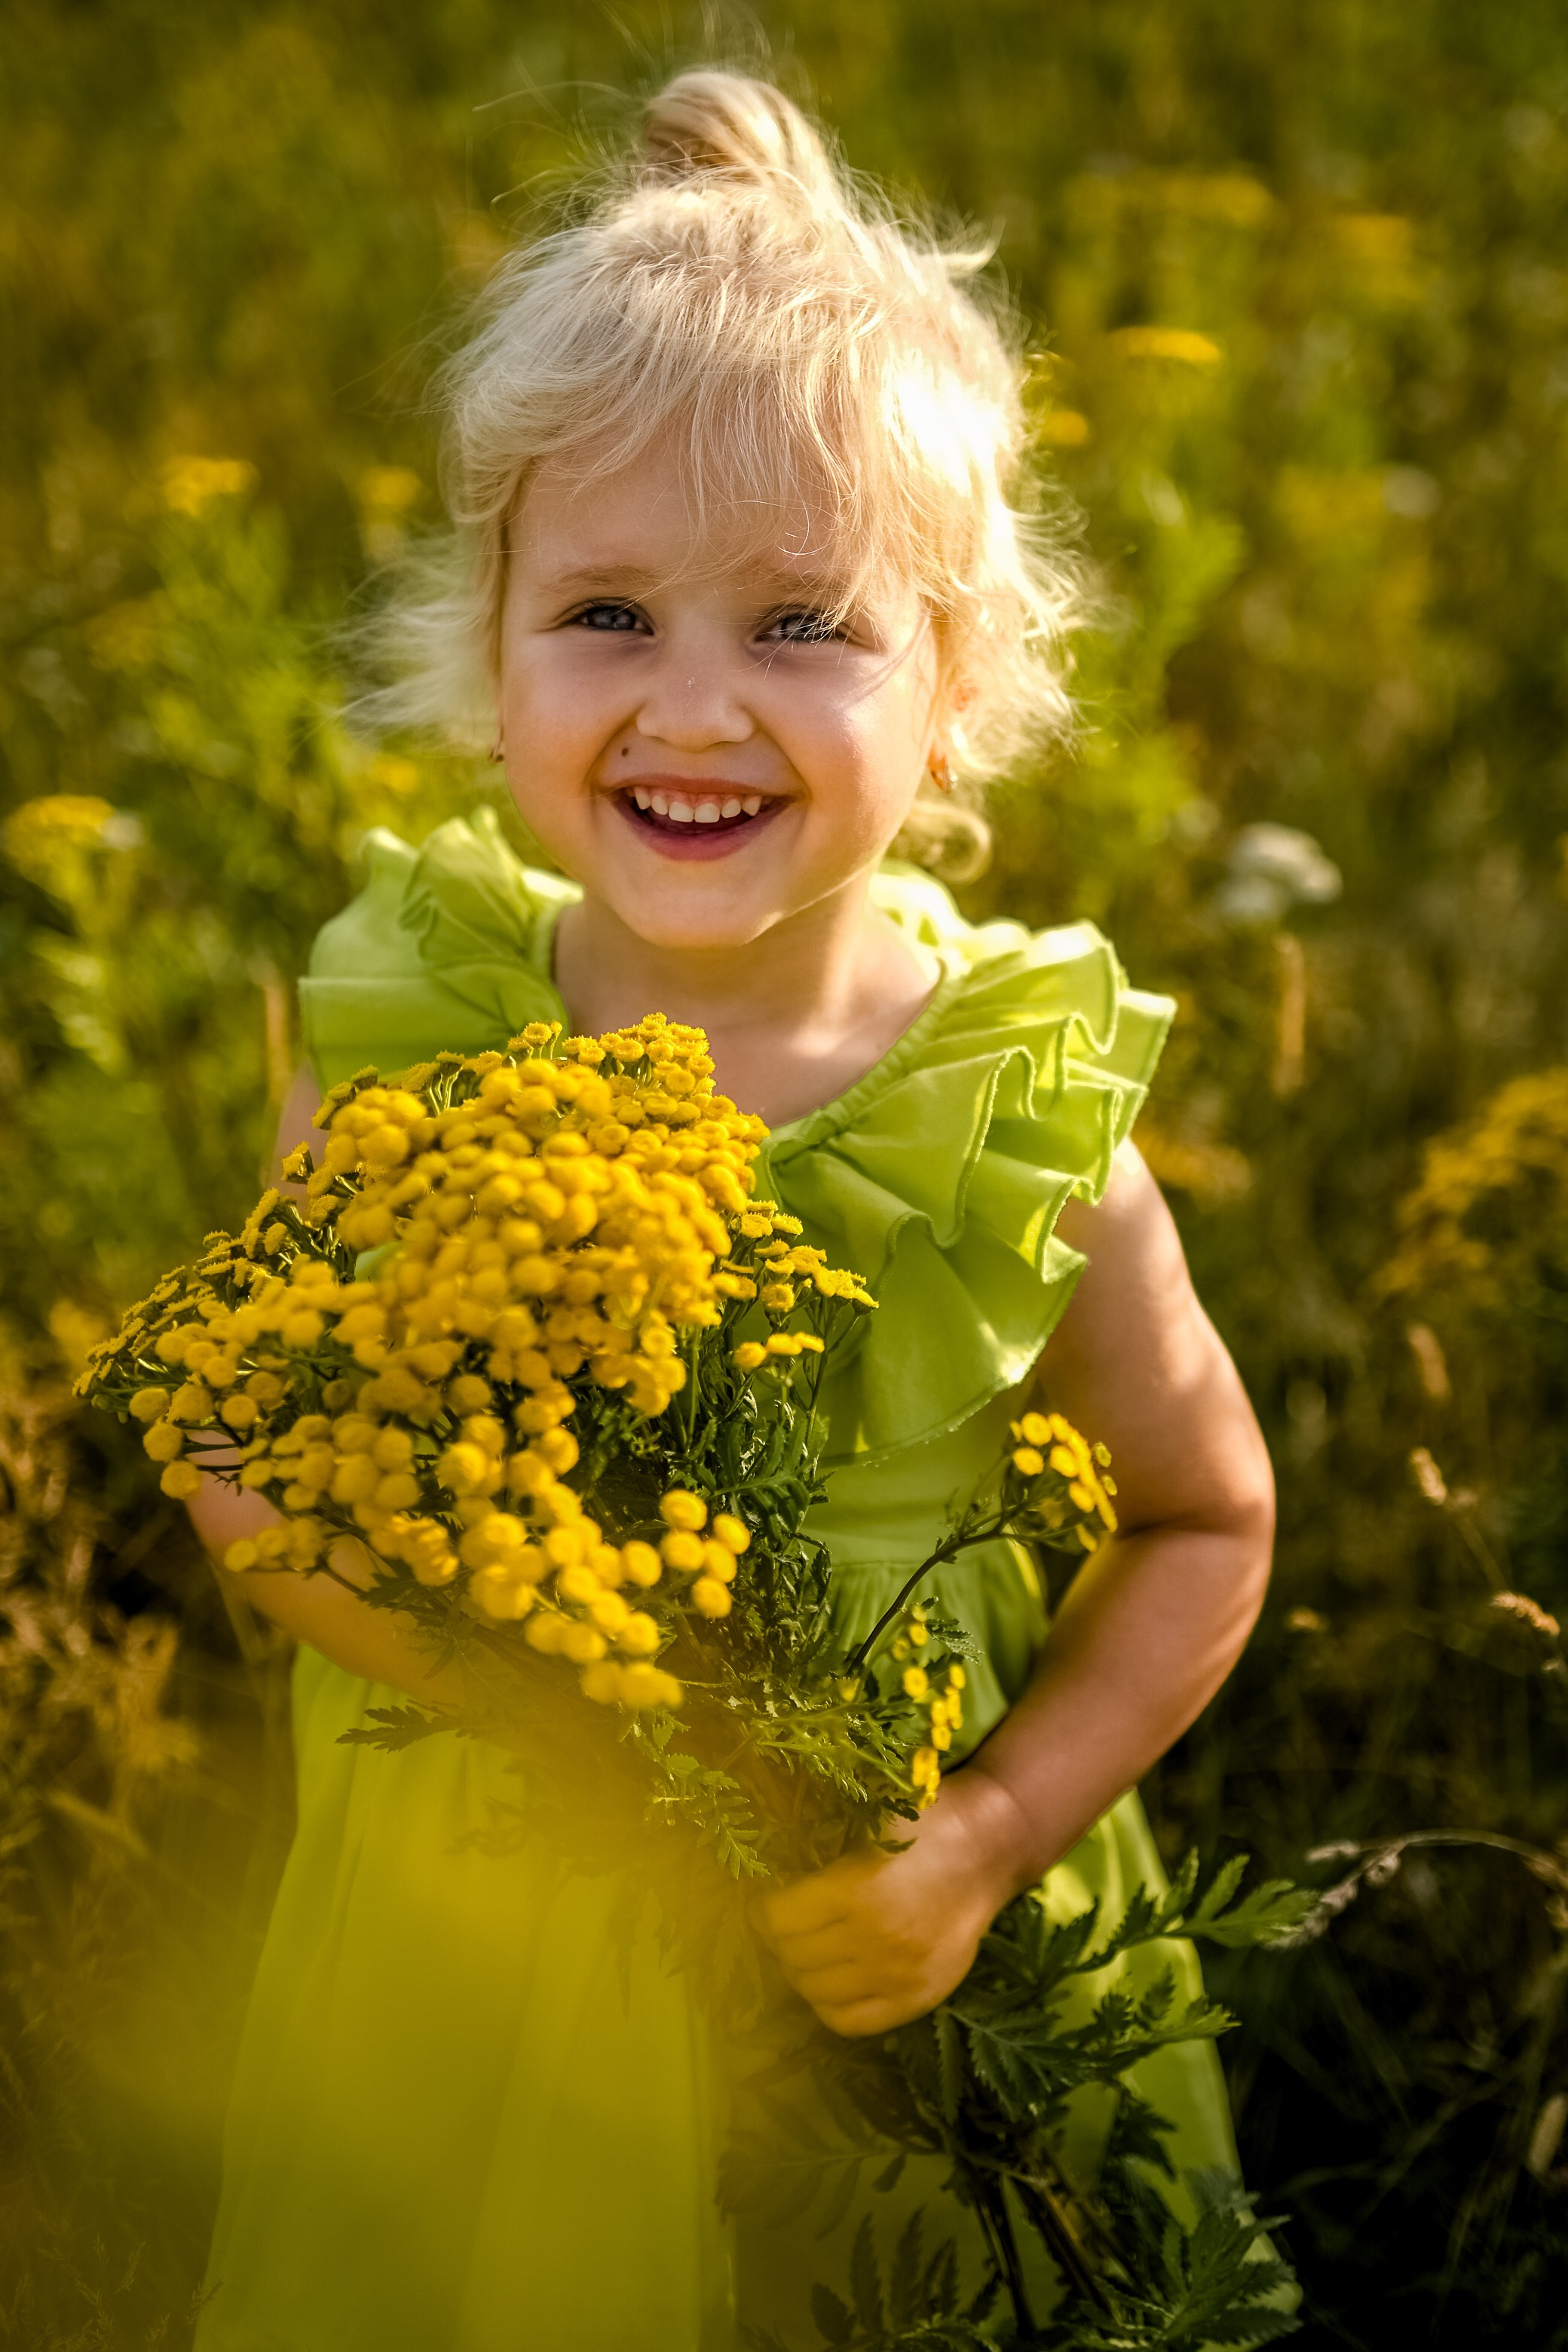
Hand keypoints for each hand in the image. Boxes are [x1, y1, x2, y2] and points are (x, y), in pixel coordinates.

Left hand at [755, 1769, 1027, 2036]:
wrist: (988, 1849)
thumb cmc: (923, 1824)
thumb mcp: (866, 1821)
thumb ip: (819, 1854)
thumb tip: (763, 1881)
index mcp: (856, 1890)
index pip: (779, 1919)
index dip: (762, 1911)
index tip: (763, 1903)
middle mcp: (875, 1940)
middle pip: (794, 1957)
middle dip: (778, 1941)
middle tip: (783, 1926)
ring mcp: (898, 1976)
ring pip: (816, 1992)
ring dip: (800, 1972)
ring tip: (805, 1951)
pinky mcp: (919, 1999)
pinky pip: (851, 2022)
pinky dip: (828, 2005)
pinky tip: (830, 1980)